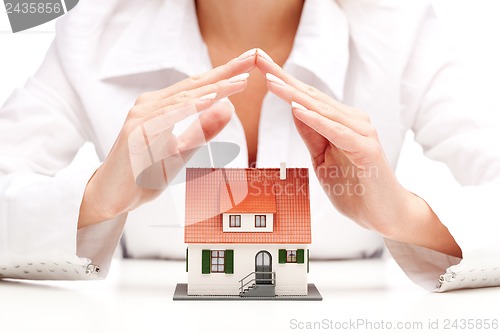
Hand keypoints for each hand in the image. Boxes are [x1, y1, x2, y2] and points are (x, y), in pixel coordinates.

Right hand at [78, 51, 256, 227]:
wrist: (113, 198)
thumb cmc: (144, 173)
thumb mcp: (182, 151)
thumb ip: (203, 131)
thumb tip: (229, 108)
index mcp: (162, 107)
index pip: (199, 87)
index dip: (225, 74)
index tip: (250, 63)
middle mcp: (150, 105)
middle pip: (194, 85)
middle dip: (226, 71)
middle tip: (253, 58)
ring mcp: (141, 116)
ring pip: (184, 98)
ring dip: (214, 88)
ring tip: (240, 80)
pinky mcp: (135, 131)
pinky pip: (167, 116)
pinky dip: (190, 107)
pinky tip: (211, 99)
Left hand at [256, 52, 461, 256]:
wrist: (384, 214)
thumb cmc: (354, 186)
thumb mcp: (322, 158)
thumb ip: (312, 134)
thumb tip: (294, 109)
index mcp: (340, 121)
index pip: (306, 97)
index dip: (282, 81)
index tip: (259, 65)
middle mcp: (352, 121)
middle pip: (311, 96)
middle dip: (283, 78)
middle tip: (258, 60)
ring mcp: (361, 133)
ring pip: (322, 110)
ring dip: (294, 95)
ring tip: (271, 81)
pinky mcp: (366, 149)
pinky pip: (338, 132)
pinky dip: (317, 121)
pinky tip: (298, 110)